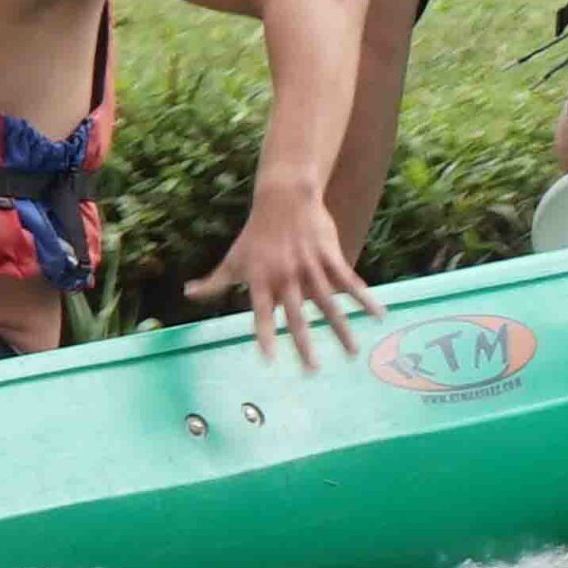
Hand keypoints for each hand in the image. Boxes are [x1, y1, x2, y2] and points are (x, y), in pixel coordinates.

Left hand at [189, 179, 384, 368]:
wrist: (283, 198)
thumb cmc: (255, 233)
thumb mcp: (233, 259)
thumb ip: (214, 282)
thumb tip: (188, 293)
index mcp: (261, 281)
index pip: (261, 314)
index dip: (264, 335)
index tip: (269, 360)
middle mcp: (285, 277)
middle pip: (296, 315)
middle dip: (304, 344)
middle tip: (312, 370)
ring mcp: (309, 267)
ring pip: (327, 303)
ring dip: (340, 328)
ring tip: (352, 352)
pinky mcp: (329, 256)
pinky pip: (349, 281)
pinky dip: (364, 298)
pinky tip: (378, 315)